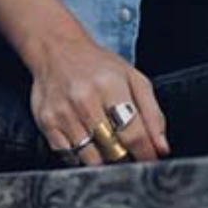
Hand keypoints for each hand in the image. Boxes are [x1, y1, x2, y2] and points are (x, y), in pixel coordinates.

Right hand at [27, 35, 168, 164]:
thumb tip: (160, 146)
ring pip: (91, 158)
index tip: (149, 158)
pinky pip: (69, 156)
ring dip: (104, 158)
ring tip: (106, 144)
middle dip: (126, 156)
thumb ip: (152, 113)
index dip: (145, 153)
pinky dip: (82, 156)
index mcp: (110, 86)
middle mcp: (84, 100)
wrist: (56, 49)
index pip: (133, 133)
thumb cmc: (97, 65)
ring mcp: (62, 113)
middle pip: (112, 149)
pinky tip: (86, 141)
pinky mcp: (46, 123)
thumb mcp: (133, 79)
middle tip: (128, 150)